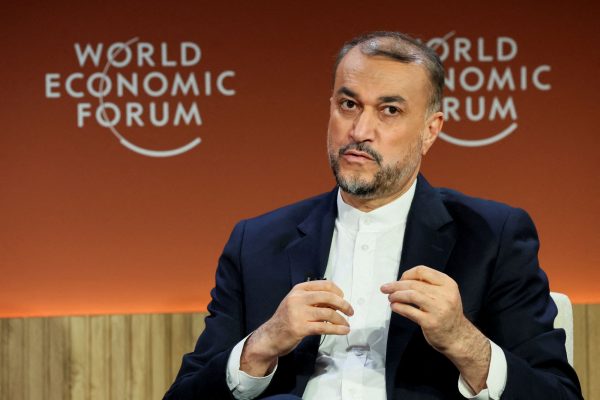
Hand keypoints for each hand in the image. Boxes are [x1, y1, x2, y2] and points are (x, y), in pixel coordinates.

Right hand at [240, 280, 353, 375]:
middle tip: (350, 311)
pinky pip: (324, 327)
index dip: (338, 291)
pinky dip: (337, 329)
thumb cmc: (286, 319)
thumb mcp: (297, 303)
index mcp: (299, 289)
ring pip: (328, 313)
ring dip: (341, 319)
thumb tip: (337, 301)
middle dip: (343, 304)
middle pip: (328, 297)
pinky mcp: (300, 328)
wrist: (270, 336)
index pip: (324, 284)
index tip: (343, 298)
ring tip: (347, 324)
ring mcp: (298, 313)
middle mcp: (298, 298)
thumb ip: (313, 299)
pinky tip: (344, 331)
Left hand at [380, 265, 489, 392]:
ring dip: (396, 295)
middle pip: (414, 284)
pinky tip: (394, 306)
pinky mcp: (430, 322)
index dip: (407, 274)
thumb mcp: (444, 294)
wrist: (458, 337)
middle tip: (385, 288)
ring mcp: (438, 309)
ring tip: (390, 297)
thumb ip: (428, 285)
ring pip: (410, 295)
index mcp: (448, 284)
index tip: (400, 280)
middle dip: (396, 285)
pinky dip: (398, 307)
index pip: (422, 271)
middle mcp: (445, 295)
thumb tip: (402, 280)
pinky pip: (409, 311)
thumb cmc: (447, 314)